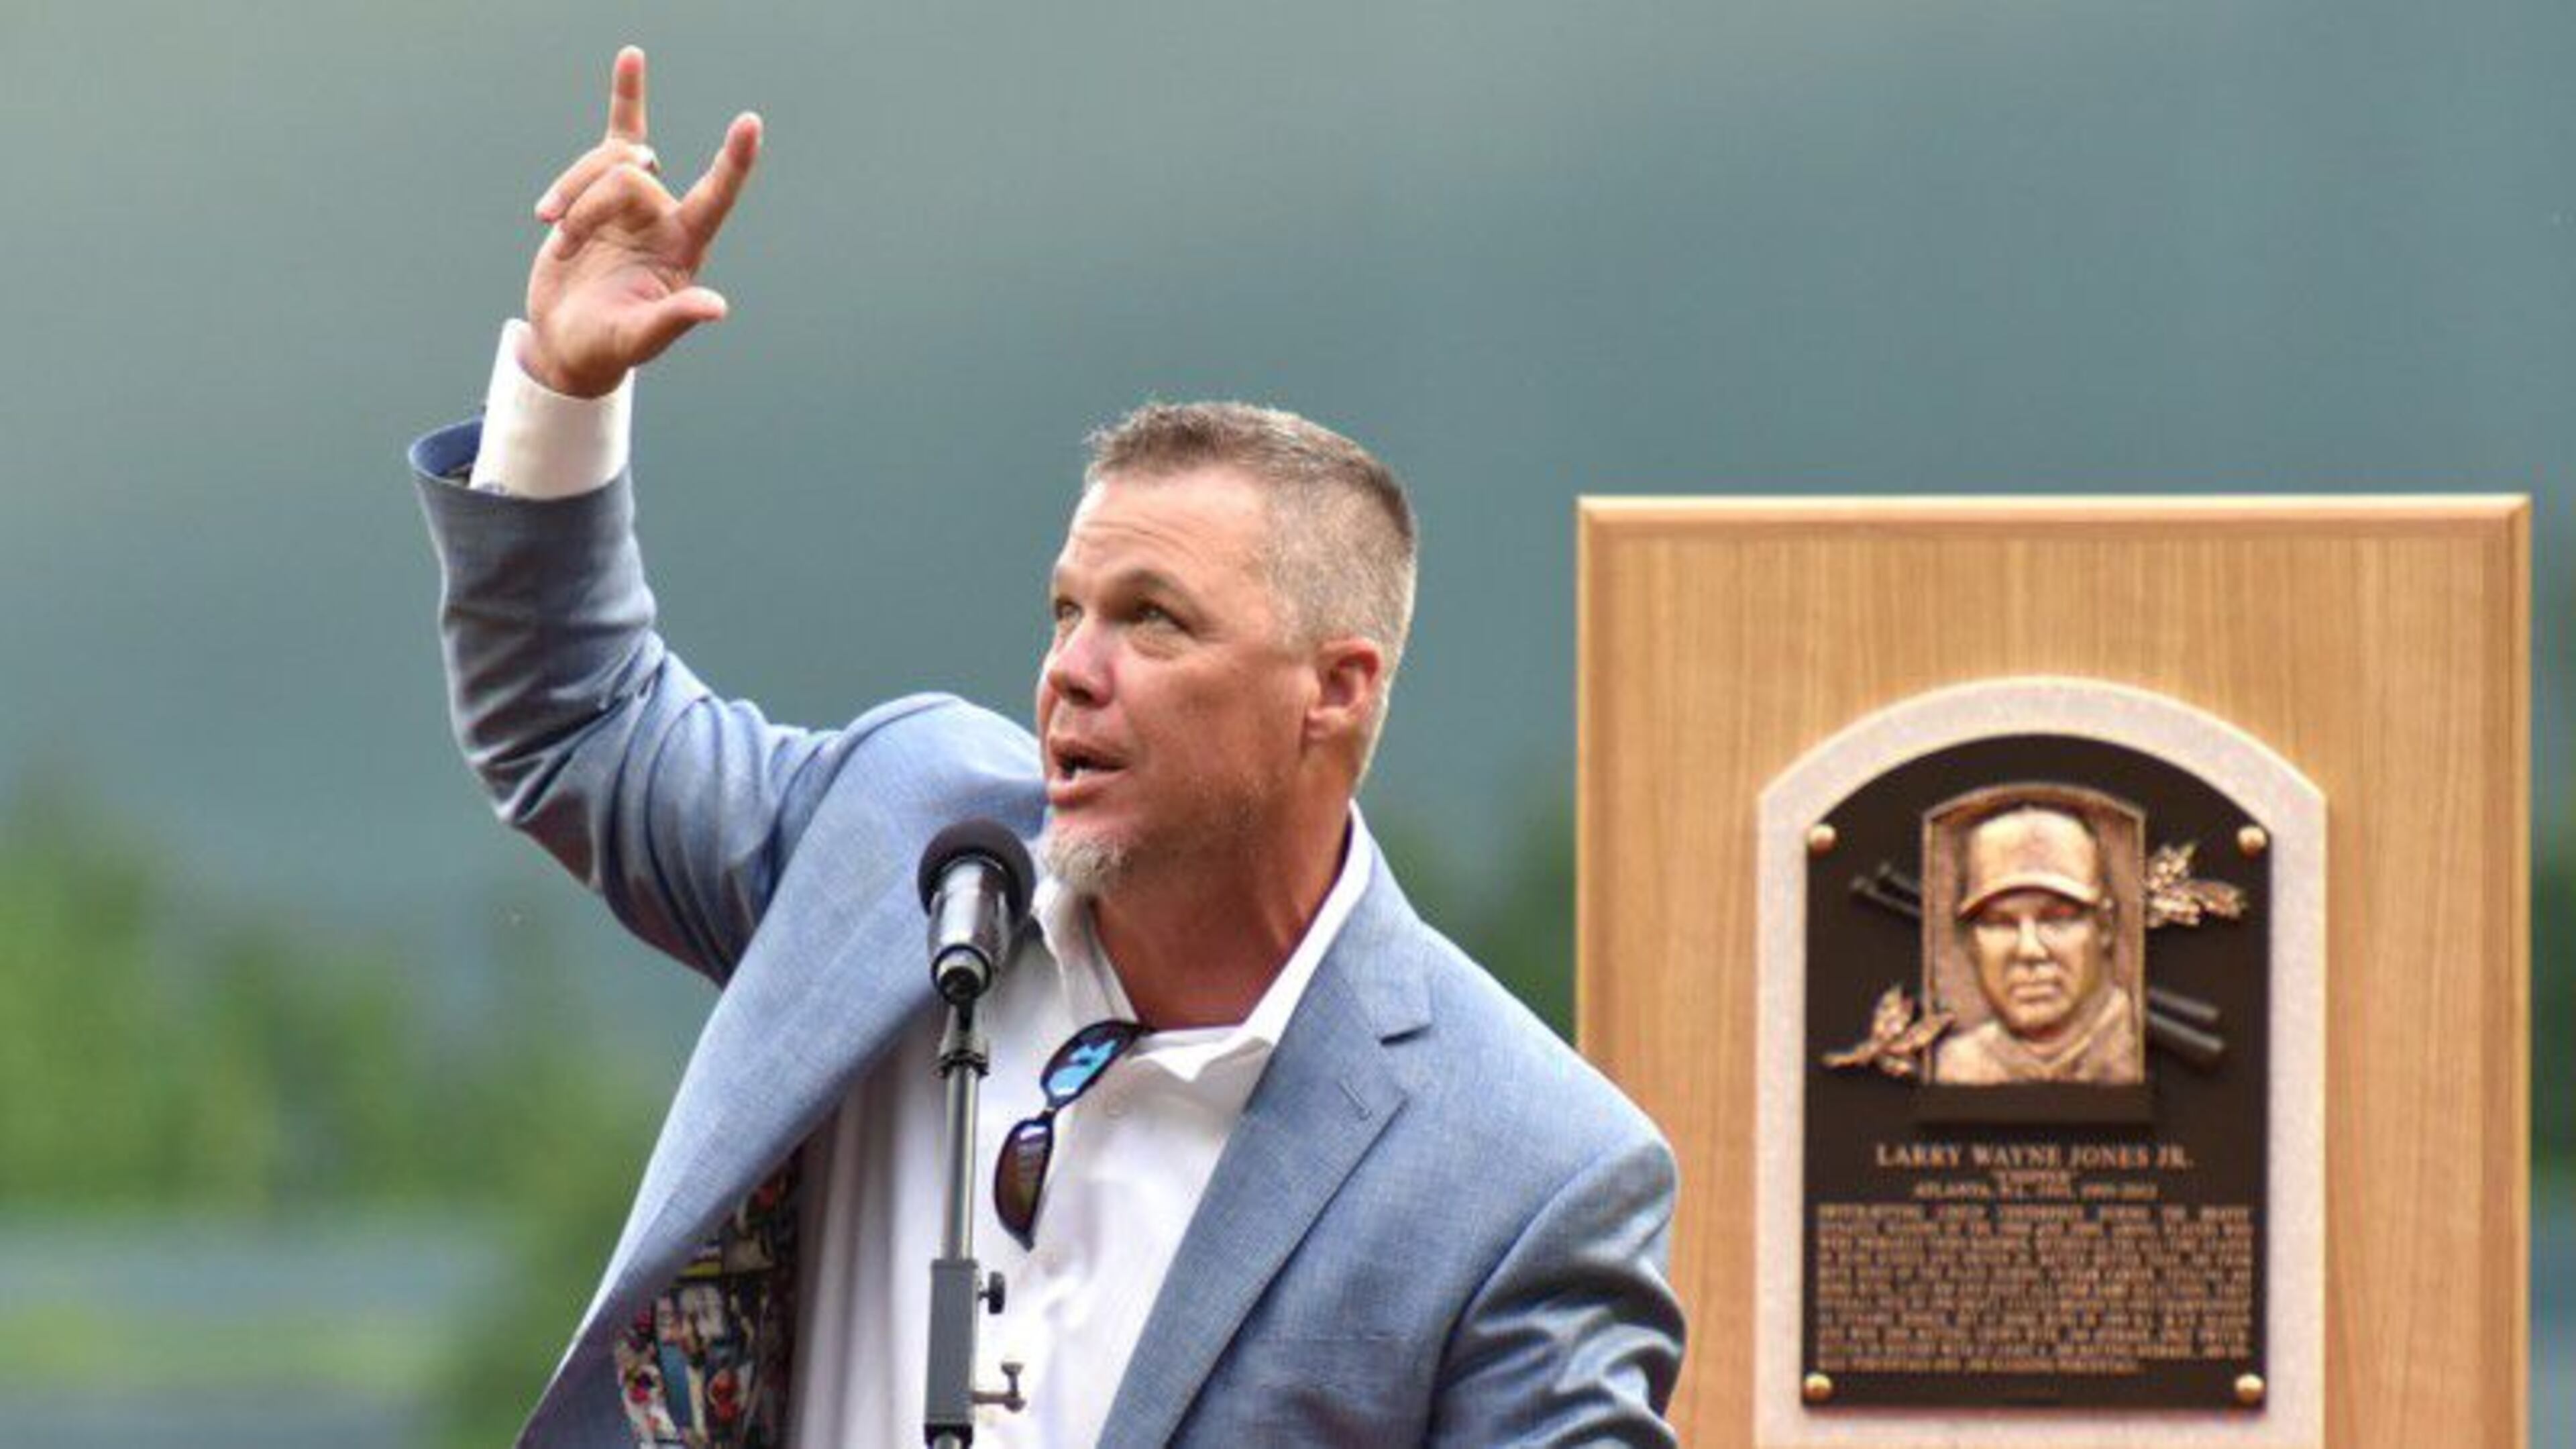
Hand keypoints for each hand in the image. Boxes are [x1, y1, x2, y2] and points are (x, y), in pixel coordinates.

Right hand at [521, 47, 760, 397]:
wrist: (567, 339)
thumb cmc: (609, 346)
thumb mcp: (639, 338)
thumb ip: (674, 320)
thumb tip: (716, 308)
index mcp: (683, 248)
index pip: (715, 197)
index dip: (733, 163)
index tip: (750, 122)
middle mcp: (664, 217)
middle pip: (632, 176)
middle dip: (589, 205)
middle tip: (567, 246)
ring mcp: (633, 201)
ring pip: (607, 160)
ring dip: (571, 192)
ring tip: (556, 234)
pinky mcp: (600, 190)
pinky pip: (619, 131)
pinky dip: (628, 94)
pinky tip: (633, 59)